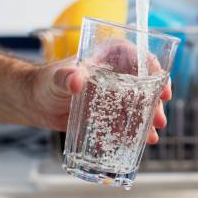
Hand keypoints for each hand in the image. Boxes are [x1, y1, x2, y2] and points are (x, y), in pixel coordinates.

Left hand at [28, 56, 170, 143]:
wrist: (34, 103)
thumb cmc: (44, 82)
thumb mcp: (55, 78)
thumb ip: (65, 77)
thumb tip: (76, 80)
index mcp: (110, 56)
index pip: (141, 58)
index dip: (156, 73)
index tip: (163, 91)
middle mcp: (118, 73)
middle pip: (146, 85)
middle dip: (156, 104)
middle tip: (159, 121)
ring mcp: (116, 94)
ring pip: (141, 105)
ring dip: (149, 120)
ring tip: (151, 137)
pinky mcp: (111, 112)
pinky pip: (128, 120)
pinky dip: (135, 131)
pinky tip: (139, 142)